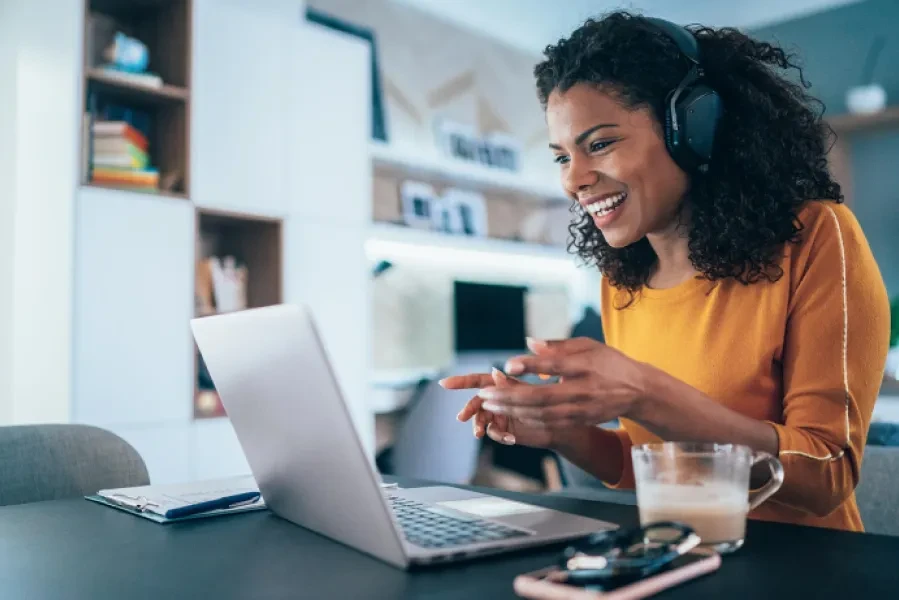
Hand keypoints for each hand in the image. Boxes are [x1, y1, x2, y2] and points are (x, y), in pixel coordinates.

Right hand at [440, 368, 555, 448]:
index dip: (461, 381)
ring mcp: (502, 416)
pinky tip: (509, 438)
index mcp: (503, 385)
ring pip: (482, 420)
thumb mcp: (532, 391)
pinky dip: (498, 435)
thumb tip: (495, 373)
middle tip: (461, 417)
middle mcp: (499, 400)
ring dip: (479, 426)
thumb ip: (512, 384)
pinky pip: (495, 433)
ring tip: (480, 433)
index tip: (443, 383)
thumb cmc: (553, 401)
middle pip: (477, 402)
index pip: (479, 380)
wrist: (565, 423)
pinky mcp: (507, 430)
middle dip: (468, 409)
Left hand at [474, 337, 647, 427]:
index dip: (531, 366)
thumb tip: (528, 342)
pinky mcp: (580, 420)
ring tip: (489, 403)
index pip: (555, 365)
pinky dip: (527, 418)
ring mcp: (581, 408)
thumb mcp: (587, 346)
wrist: (637, 390)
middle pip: (542, 396)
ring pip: (541, 413)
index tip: (508, 364)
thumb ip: (557, 345)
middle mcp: (583, 389)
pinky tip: (509, 412)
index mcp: (586, 365)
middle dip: (510, 396)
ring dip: (512, 410)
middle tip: (484, 393)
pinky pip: (548, 422)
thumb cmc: (608, 362)